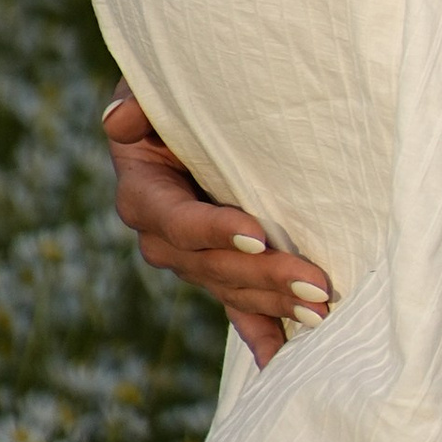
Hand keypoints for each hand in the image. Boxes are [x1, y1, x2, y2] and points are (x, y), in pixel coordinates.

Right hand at [99, 84, 333, 367]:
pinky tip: (283, 357)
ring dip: (275, 302)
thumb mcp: (150, 84)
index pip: (178, 221)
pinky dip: (260, 330)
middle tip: (316, 285)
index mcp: (143, 194)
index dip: (214, 230)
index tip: (258, 235)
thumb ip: (139, 100)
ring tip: (321, 309)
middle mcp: (162, 236)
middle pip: (213, 266)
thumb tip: (119, 120)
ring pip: (232, 287)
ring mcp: (191, 258)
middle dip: (265, 278)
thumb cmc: (175, 85)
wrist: (186, 109)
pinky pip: (236, 304)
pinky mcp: (216, 267)